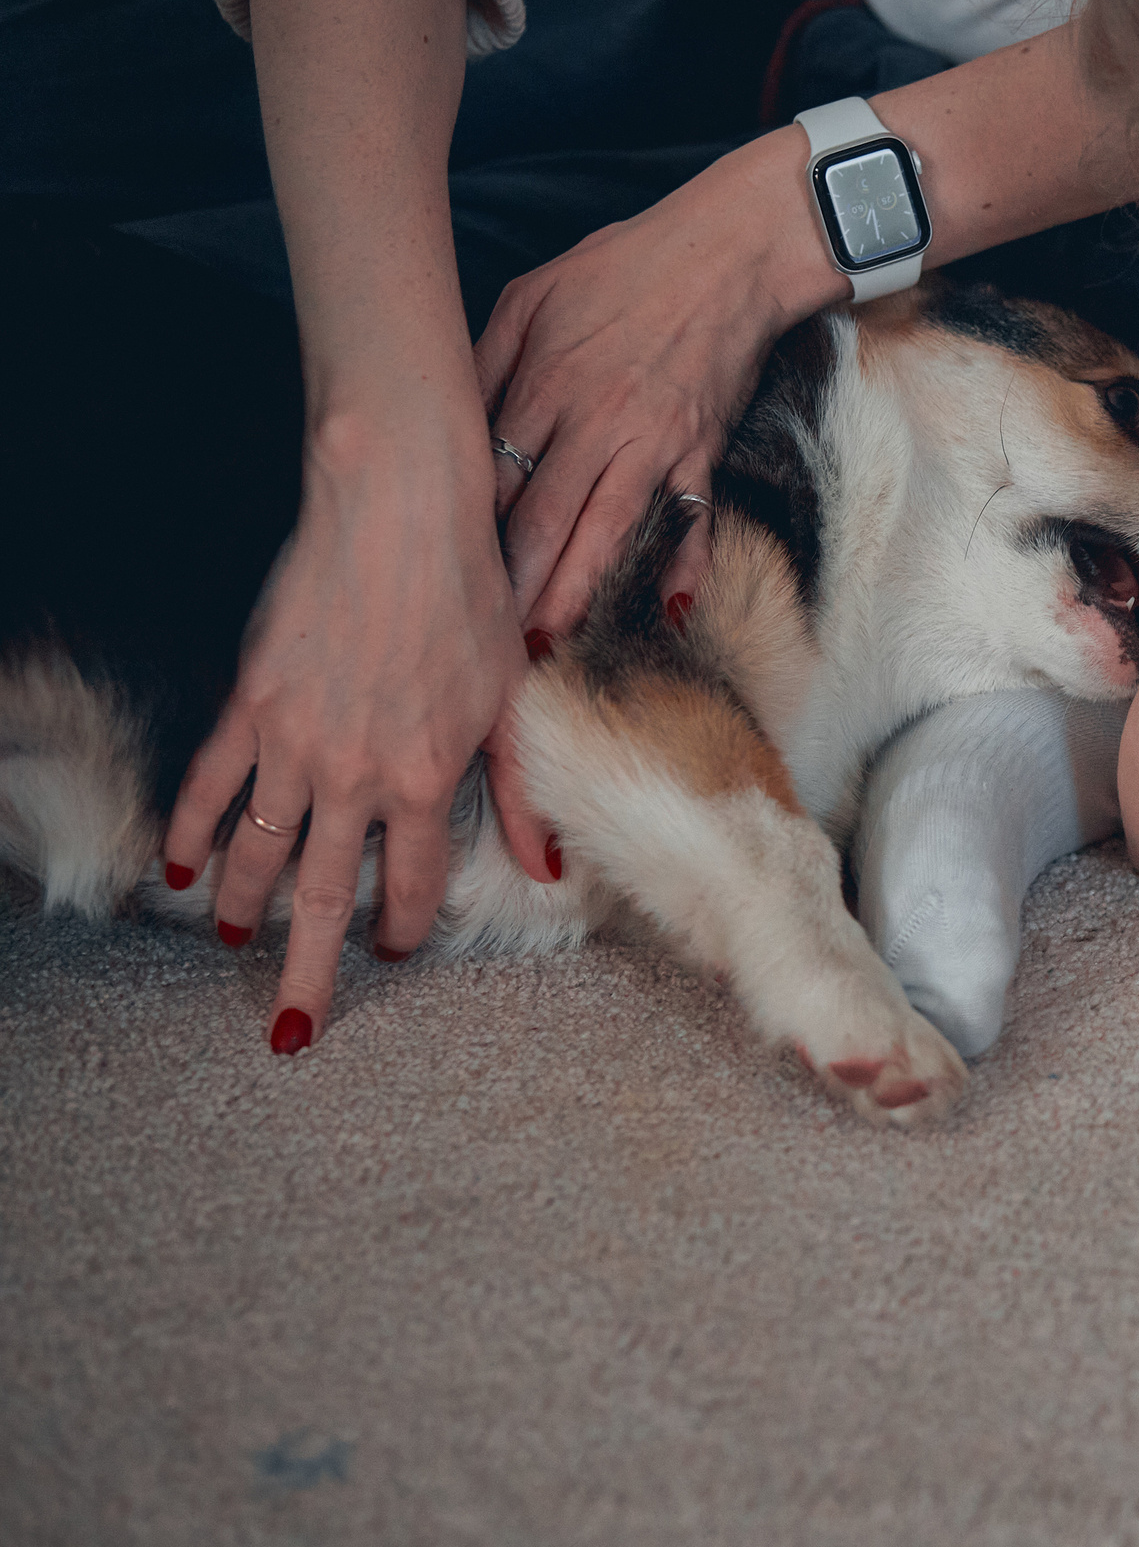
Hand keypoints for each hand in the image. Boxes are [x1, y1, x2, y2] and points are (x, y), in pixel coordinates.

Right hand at [164, 397, 529, 1049]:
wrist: (399, 517)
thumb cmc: (472, 598)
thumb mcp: (515, 700)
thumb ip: (521, 791)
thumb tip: (547, 868)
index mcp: (428, 780)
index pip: (409, 883)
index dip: (402, 926)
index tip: (397, 949)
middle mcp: (356, 776)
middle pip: (323, 896)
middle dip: (309, 971)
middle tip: (290, 1029)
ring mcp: (295, 743)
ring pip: (258, 848)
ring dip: (244, 904)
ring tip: (234, 942)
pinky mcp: (250, 703)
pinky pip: (210, 781)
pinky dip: (193, 828)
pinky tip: (182, 869)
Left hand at [476, 127, 844, 639]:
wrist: (727, 254)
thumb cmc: (623, 270)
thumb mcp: (531, 297)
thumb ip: (486, 360)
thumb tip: (444, 417)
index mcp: (545, 386)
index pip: (493, 475)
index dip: (464, 533)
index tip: (439, 578)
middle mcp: (596, 423)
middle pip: (542, 519)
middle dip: (510, 587)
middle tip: (479, 644)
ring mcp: (654, 442)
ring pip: (607, 531)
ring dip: (577, 593)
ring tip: (549, 646)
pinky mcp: (702, 452)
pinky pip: (693, 518)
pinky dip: (688, 565)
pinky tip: (673, 612)